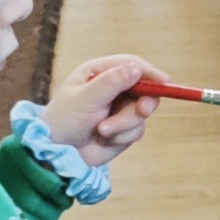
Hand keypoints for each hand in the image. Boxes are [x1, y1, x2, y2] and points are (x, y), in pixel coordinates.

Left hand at [44, 53, 161, 164]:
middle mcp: (113, 88)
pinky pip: (136, 130)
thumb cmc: (63, 120)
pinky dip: (122, 137)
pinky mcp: (124, 129)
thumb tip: (136, 68)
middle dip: (142, 103)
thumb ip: (111, 83)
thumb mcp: (85, 99)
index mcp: (100, 72)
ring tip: (102, 131)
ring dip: (124, 125)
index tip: (163, 82)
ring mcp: (120, 109)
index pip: (131, 65)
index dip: (149, 73)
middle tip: (142, 110)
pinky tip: (104, 140)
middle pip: (144, 89)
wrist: (57, 154)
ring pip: (141, 113)